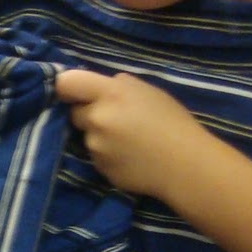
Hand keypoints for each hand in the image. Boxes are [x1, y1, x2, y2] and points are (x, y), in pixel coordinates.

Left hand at [52, 68, 207, 201]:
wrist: (185, 165)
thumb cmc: (172, 122)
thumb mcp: (148, 91)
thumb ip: (119, 86)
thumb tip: (100, 87)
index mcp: (110, 94)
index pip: (66, 83)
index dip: (67, 87)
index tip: (74, 93)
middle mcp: (97, 119)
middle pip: (75, 113)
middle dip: (88, 114)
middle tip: (114, 119)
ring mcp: (96, 147)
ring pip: (87, 137)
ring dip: (99, 137)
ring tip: (128, 142)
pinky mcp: (99, 169)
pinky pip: (96, 157)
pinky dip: (108, 155)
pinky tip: (130, 157)